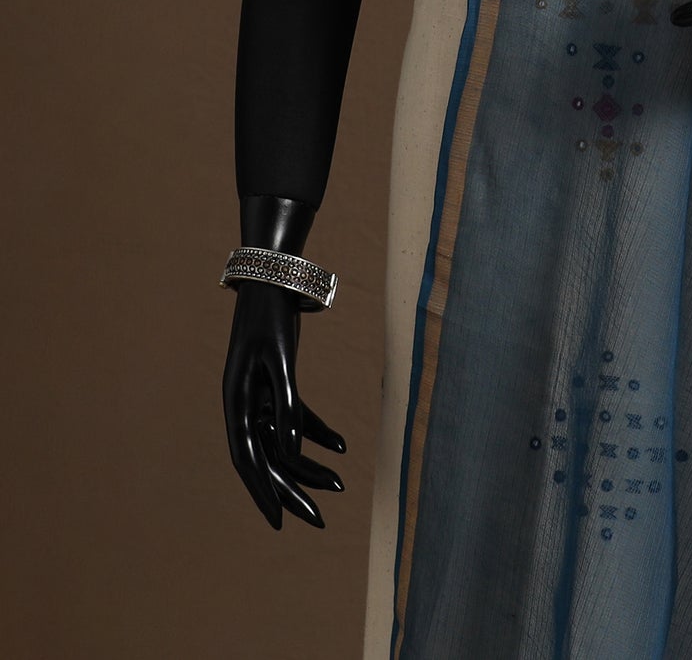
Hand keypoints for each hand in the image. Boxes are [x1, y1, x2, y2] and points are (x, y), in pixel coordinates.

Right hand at [221, 196, 345, 529]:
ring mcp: (260, 396)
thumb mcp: (281, 362)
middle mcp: (245, 405)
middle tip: (317, 520)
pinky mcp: (278, 384)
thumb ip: (287, 405)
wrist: (272, 280)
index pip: (249, 460)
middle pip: (268, 458)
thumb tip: (293, 448)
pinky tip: (342, 446)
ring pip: (284, 441)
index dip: (263, 493)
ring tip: (339, 485)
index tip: (280, 523)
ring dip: (309, 463)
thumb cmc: (272, 319)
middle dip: (292, 490)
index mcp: (237, 403)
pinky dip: (318, 431)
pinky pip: (297, 417)